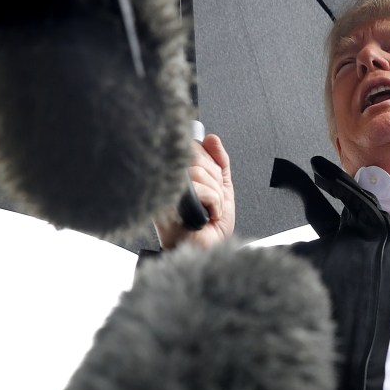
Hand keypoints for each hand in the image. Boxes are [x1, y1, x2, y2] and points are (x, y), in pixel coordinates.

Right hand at [155, 133, 234, 249]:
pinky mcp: (170, 205)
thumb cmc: (209, 228)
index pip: (195, 147)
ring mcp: (167, 191)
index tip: (213, 184)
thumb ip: (219, 162)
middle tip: (212, 202)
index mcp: (179, 174)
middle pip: (198, 157)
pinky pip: (202, 190)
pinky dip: (213, 205)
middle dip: (216, 183)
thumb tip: (211, 138)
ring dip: (216, 197)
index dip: (212, 165)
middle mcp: (169, 180)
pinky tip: (206, 216)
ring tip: (209, 212)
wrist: (207, 252)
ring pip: (201, 173)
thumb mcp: (221, 188)